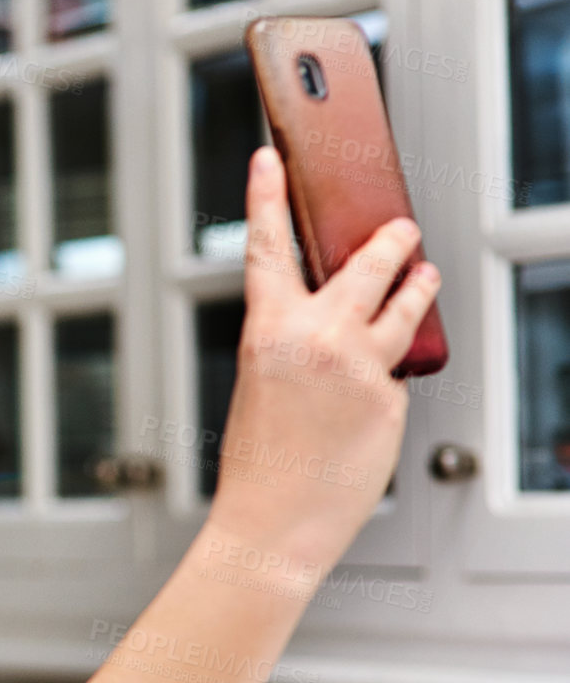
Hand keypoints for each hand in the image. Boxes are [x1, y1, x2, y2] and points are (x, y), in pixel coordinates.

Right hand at [208, 145, 442, 571]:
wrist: (272, 524)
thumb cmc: (258, 464)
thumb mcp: (263, 386)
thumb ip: (296, 343)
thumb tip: (346, 320)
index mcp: (267, 332)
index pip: (269, 249)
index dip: (267, 198)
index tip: (272, 158)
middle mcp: (317, 338)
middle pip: (367, 264)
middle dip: (391, 241)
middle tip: (403, 228)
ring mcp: (359, 366)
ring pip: (404, 305)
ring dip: (418, 285)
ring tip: (425, 275)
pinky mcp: (389, 397)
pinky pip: (397, 370)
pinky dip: (389, 377)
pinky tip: (372, 399)